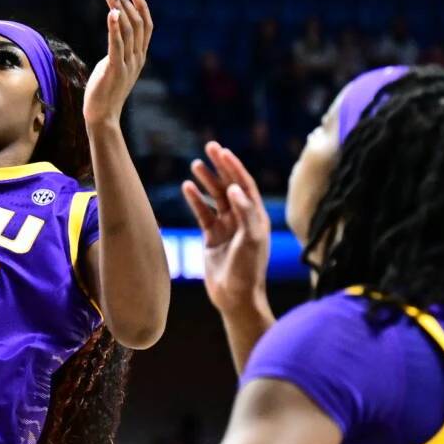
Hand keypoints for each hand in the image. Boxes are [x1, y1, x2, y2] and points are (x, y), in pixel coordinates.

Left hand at [83, 0, 154, 128]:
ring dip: (120, 9)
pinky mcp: (115, 69)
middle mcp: (137, 58)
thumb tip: (115, 34)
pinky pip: (117, 45)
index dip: (142, 7)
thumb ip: (119, 51)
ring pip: (129, 31)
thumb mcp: (115, 66)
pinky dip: (115, 27)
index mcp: (139, 57)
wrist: (102, 116)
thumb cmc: (105, 91)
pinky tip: (112, 13)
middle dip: (128, 4)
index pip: (147, 27)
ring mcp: (128, 64)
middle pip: (139, 25)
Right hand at [180, 141, 271, 313]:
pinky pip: (203, 213)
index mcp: (256, 216)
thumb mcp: (251, 239)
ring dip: (206, 181)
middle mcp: (242, 218)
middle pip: (230, 186)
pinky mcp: (211, 237)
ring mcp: (227, 227)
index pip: (245, 185)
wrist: (235, 296)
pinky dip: (195, 200)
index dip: (234, 167)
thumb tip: (233, 188)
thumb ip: (244, 212)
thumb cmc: (248, 269)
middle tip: (210, 147)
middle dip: (220, 167)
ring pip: (215, 198)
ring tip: (196, 165)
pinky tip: (187, 187)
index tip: (223, 152)